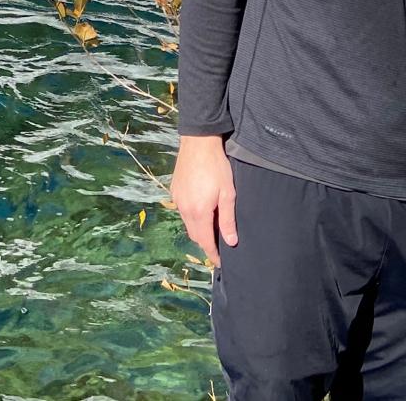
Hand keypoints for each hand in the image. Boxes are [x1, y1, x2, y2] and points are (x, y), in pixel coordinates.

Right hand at [171, 134, 237, 265]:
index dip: (212, 254)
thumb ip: (228, 219)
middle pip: (194, 235)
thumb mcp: (227, 193)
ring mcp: (177, 199)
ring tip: (212, 226)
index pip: (205, 241)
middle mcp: (184, 209)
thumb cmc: (217, 167)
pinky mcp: (174, 190)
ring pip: (187, 223)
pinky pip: (183, 210)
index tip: (220, 262)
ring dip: (198, 229)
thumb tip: (231, 242)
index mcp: (199, 212)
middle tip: (219, 243)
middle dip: (206, 242)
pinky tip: (201, 209)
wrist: (198, 142)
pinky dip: (192, 216)